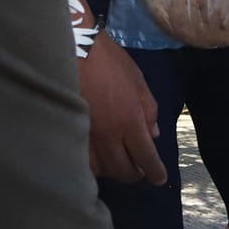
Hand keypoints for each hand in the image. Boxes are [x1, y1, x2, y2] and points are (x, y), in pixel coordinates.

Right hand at [78, 35, 166, 184]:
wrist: (75, 50)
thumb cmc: (110, 63)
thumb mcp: (139, 83)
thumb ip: (149, 111)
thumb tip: (153, 135)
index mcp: (130, 122)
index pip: (146, 158)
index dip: (155, 172)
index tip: (159, 178)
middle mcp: (109, 136)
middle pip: (123, 171)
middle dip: (134, 174)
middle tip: (139, 169)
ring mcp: (86, 137)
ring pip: (101, 170)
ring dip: (113, 170)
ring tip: (118, 161)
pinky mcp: (70, 133)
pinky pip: (83, 160)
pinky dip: (93, 164)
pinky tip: (97, 156)